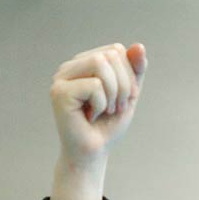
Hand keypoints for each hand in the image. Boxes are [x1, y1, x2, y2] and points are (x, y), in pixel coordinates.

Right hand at [49, 42, 146, 199]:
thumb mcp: (129, 94)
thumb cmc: (107, 125)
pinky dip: (101, 104)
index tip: (122, 100)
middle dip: (123, 85)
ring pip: (101, 63)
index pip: (116, 49)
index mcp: (84, 62)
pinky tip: (90, 117)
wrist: (93, 153)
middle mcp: (70, 67)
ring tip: (105, 111)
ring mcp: (61, 78)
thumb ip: (135, 70)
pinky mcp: (59, 93)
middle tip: (115, 108)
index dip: (128, 76)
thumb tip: (139, 45)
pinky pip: (94, 85)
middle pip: (110, 54)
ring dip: (113, 93)